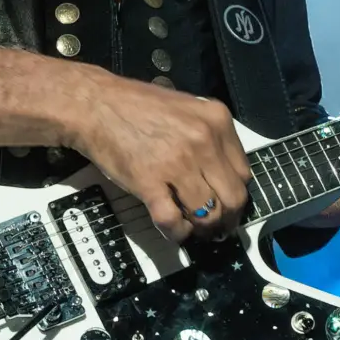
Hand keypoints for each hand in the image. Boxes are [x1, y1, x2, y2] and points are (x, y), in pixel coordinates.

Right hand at [69, 72, 251, 242]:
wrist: (95, 105)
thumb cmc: (136, 107)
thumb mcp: (187, 110)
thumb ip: (209, 138)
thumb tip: (221, 177)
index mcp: (216, 121)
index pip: (244, 173)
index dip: (236, 197)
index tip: (228, 206)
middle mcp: (203, 141)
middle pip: (233, 198)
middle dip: (227, 220)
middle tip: (216, 227)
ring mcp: (177, 163)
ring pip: (209, 214)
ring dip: (203, 230)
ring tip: (194, 229)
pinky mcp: (150, 182)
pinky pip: (174, 221)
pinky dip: (177, 233)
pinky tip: (175, 230)